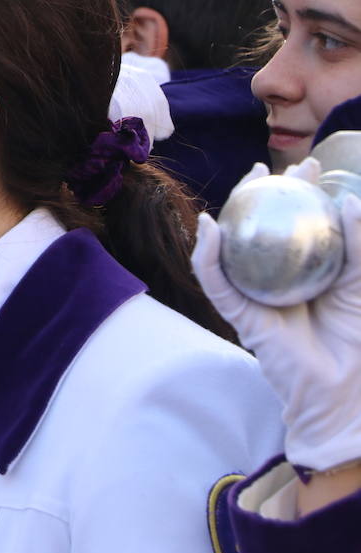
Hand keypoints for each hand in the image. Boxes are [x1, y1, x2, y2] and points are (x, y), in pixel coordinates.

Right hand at [191, 157, 360, 470]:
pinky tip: (210, 227)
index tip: (309, 166)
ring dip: (230, 212)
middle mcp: (274, 278)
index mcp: (304, 270)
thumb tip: (350, 200)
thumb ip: (359, 244)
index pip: (296, 224)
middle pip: (259, 228)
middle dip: (260, 193)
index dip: (300, 192)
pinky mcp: (238, 314)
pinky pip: (215, 280)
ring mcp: (253, 294)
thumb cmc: (358, 337)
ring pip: (232, 247)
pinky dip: (207, 254)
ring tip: (242, 186)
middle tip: (270, 168)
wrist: (343, 387)